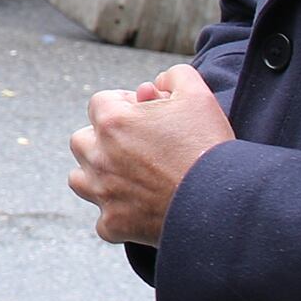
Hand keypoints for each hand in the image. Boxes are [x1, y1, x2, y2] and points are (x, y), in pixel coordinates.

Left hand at [68, 64, 233, 246]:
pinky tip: (139, 209)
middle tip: (136, 147)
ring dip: (97, 175)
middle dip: (103, 139)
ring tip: (126, 176)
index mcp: (112, 121)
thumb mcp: (198, 95)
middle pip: (82, 140)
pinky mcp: (114, 223)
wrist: (221, 202)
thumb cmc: (208, 146)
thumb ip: (174, 76)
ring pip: (79, 179)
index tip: (147, 117)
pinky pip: (103, 219)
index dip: (125, 106)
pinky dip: (117, 215)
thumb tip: (154, 83)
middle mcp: (98, 156)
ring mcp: (103, 192)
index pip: (101, 103)